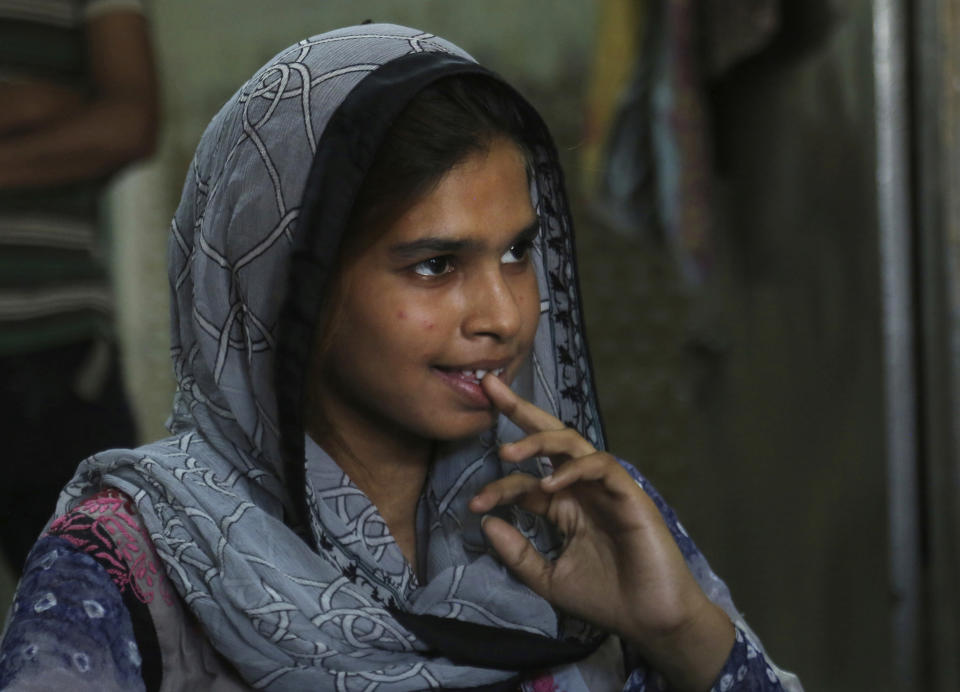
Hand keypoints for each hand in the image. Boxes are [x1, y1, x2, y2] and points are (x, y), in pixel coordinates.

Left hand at [469, 374, 733, 691]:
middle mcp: (582, 488)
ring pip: (572, 444)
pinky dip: (574, 470)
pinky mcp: (629, 492)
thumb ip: (518, 553)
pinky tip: (549, 486)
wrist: (651, 619)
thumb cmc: (606, 598)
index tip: (474, 505)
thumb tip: (485, 523)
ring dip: (539, 441)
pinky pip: (600, 465)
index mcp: (564, 505)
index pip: (525, 480)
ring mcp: (605, 487)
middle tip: (489, 386)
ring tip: (508, 452)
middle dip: (519, 411)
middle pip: (549, 439)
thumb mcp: (549, 578)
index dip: (498, 487)